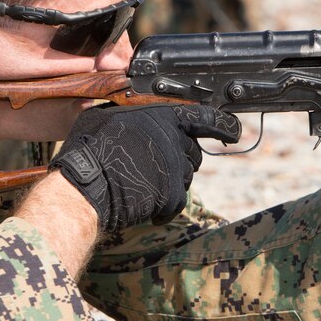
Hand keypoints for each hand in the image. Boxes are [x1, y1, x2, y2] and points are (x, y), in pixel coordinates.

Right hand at [49, 105, 240, 233]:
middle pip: (192, 153)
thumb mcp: (105, 116)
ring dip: (169, 183)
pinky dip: (162, 208)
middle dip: (180, 160)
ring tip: (140, 184)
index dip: (223, 126)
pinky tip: (144, 207)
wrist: (86, 185)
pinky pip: (176, 202)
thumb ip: (126, 114)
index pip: (205, 118)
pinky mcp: (173, 196)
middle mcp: (175, 141)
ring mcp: (176, 169)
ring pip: (185, 178)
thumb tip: (121, 112)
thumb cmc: (90, 148)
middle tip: (152, 166)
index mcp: (162, 117)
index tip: (233, 132)